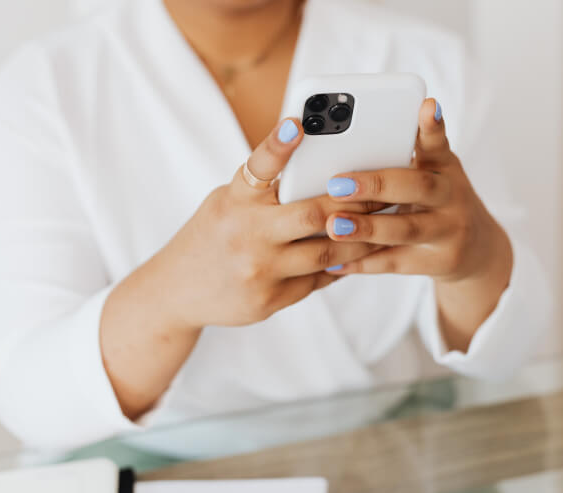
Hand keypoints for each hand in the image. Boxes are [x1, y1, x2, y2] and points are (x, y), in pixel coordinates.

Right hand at [155, 118, 382, 329]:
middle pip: (312, 214)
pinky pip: (318, 279)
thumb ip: (265, 191)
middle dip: (355, 202)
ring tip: (384, 225)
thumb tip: (321, 173)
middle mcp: (245, 234)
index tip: (298, 122)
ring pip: (327, 253)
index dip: (277, 144)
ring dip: (360, 239)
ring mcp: (258, 270)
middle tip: (386, 191)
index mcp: (234, 201)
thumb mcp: (227, 203)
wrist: (176, 292)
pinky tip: (359, 254)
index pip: (257, 167)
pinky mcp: (269, 300)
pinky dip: (341, 265)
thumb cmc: (211, 235)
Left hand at [323, 99, 511, 284]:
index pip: (437, 142)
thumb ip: (400, 158)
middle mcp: (451, 196)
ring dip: (367, 228)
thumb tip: (339, 146)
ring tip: (334, 225)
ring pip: (405, 229)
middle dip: (376, 185)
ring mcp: (448, 231)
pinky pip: (395, 262)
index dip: (432, 126)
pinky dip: (363, 262)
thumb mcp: (431, 173)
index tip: (427, 105)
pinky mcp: (438, 262)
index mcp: (444, 167)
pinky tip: (335, 262)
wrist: (476, 250)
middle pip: (417, 187)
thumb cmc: (436, 200)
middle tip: (337, 184)